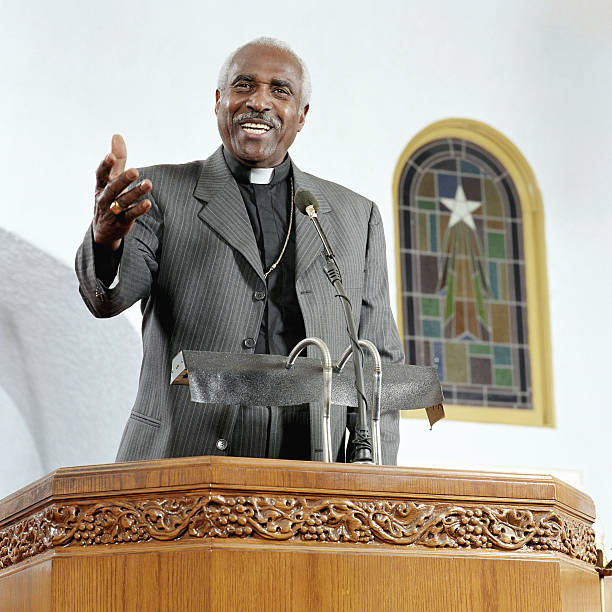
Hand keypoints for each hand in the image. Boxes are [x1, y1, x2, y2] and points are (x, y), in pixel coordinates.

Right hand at [92, 134, 151, 250]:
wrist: (103, 229)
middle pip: (113, 188)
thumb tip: (117, 135)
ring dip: (136, 193)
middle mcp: (105, 197)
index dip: (105, 165)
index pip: (101, 174)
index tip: (111, 155)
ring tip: (149, 184)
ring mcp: (112, 211)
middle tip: (135, 171)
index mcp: (101, 185)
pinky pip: (130, 215)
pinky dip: (138, 209)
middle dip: (123, 179)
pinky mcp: (121, 222)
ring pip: (123, 201)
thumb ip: (117, 159)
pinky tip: (148, 203)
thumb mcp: (111, 178)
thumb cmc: (109, 197)